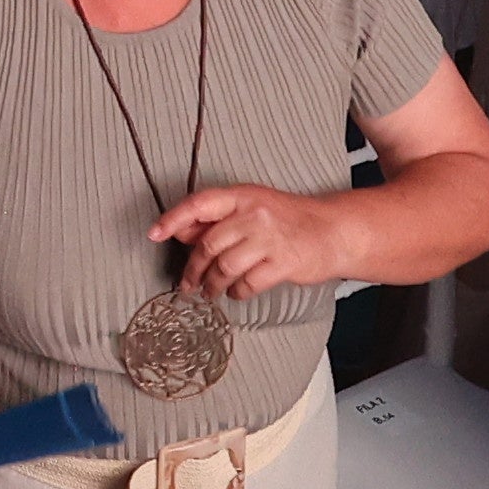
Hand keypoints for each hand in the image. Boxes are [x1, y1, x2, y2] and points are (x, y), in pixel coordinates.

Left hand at [155, 185, 340, 302]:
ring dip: (213, 285)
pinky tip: (237, 291)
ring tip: (211, 291)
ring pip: (225, 267)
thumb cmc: (288, 219)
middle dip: (193, 268)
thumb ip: (217, 219)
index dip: (174, 218)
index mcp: (243, 196)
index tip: (155, 233)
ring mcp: (270, 238)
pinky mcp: (284, 263)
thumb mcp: (251, 208)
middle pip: (209, 243)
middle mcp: (255, 214)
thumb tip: (179, 231)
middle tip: (187, 283)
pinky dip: (237, 292)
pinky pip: (247, 284)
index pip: (200, 204)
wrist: (333, 231)